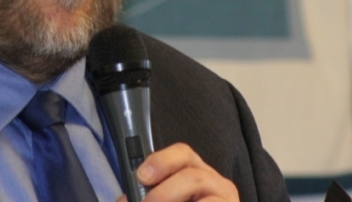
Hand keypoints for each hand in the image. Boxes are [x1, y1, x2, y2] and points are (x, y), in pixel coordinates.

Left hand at [116, 143, 238, 201]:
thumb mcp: (166, 196)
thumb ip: (146, 196)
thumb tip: (125, 199)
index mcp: (196, 172)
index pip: (182, 153)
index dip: (161, 161)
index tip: (141, 176)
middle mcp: (216, 182)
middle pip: (192, 175)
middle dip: (164, 191)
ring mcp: (226, 197)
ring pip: (197, 185)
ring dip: (170, 197)